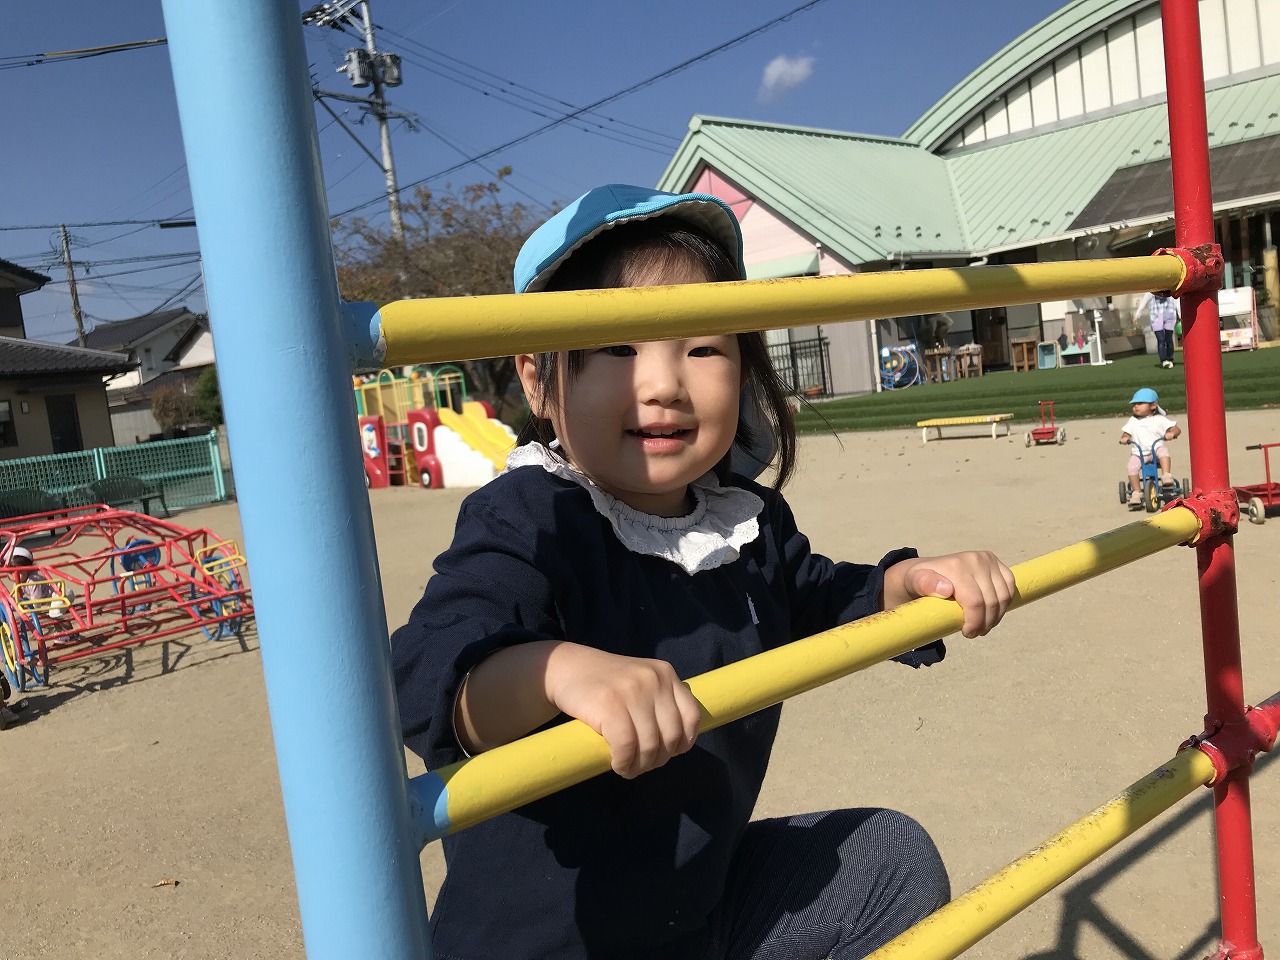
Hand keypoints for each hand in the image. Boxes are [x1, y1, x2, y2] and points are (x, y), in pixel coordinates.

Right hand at [543, 643, 701, 778]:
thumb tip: (678, 743)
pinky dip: (624, 763)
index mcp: (665, 673)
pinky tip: (618, 765)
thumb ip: (660, 700)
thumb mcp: (640, 681)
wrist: (564, 668)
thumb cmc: (604, 683)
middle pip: (670, 736)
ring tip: (630, 768)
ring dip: (640, 766)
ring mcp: (632, 690)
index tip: (670, 753)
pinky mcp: (609, 705)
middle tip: (643, 765)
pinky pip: (626, 746)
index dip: (684, 742)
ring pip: (649, 745)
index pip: (691, 715)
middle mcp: (653, 679)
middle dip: (659, 759)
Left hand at [887, 552, 1015, 638]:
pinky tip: (992, 613)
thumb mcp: (913, 583)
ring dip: (996, 616)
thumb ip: (924, 584)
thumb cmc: (918, 581)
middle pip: (992, 602)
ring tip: (983, 626)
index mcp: (957, 566)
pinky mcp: (996, 563)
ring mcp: (988, 559)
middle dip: (985, 623)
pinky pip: (1010, 588)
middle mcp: (975, 559)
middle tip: (974, 632)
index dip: (975, 622)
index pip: (975, 602)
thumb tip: (946, 588)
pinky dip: (1004, 604)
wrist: (924, 570)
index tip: (967, 633)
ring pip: (1004, 597)